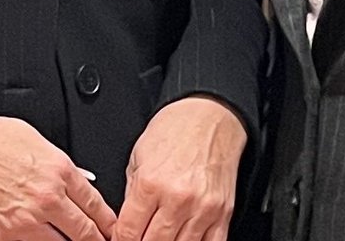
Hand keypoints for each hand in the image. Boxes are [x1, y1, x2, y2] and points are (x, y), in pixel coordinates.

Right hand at [0, 107, 117, 240]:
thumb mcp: (33, 138)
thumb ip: (61, 164)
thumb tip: (80, 180)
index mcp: (58, 170)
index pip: (97, 205)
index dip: (108, 222)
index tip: (111, 230)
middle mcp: (47, 198)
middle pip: (86, 233)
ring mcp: (25, 221)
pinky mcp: (2, 237)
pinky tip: (43, 239)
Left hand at [115, 96, 246, 240]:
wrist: (209, 117)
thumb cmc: (174, 132)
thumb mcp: (138, 157)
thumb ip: (131, 195)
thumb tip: (127, 224)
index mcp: (150, 184)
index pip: (129, 232)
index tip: (121, 240)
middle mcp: (177, 199)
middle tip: (140, 237)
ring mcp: (203, 209)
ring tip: (161, 235)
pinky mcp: (223, 213)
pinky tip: (185, 238)